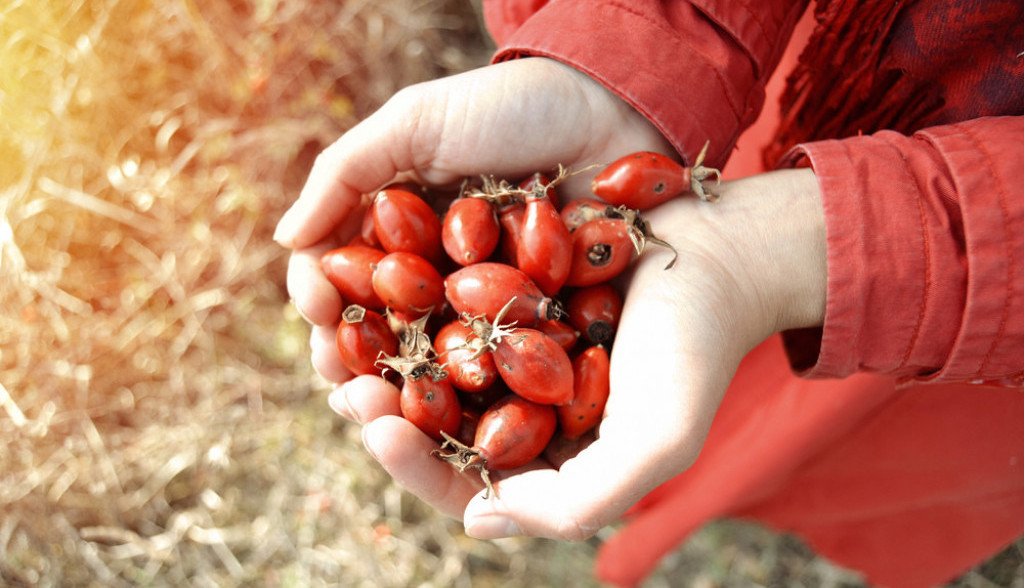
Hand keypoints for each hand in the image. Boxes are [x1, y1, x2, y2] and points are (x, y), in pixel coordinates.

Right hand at [275, 57, 675, 382]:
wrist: (613, 110)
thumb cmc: (512, 106)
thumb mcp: (417, 123)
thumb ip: (345, 173)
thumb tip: (284, 242)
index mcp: (399, 243)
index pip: (342, 288)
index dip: (322, 305)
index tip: (317, 306)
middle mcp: (437, 288)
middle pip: (381, 345)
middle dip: (353, 372)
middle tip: (349, 386)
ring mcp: (489, 319)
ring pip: (432, 378)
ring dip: (401, 406)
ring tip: (385, 420)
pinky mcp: (541, 340)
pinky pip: (501, 383)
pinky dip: (474, 406)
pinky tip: (455, 422)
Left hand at [326, 168, 826, 539]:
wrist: (723, 257)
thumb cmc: (697, 350)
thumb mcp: (656, 441)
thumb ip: (579, 502)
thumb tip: (479, 519)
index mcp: (550, 460)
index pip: (466, 483)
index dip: (416, 467)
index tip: (380, 430)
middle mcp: (522, 412)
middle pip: (434, 429)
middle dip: (382, 414)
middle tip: (344, 387)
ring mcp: (510, 353)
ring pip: (428, 370)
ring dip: (381, 361)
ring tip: (340, 341)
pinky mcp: (506, 296)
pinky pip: (442, 308)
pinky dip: (406, 304)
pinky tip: (374, 284)